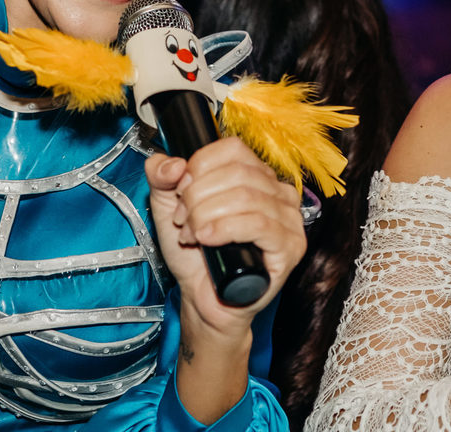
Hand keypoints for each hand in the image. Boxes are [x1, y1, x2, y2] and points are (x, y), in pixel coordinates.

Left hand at [145, 138, 304, 330]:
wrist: (203, 301)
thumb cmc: (194, 256)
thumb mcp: (168, 208)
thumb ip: (160, 176)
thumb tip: (173, 163)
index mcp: (256, 175)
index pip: (233, 149)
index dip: (200, 166)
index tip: (181, 190)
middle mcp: (278, 192)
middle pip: (237, 172)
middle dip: (198, 196)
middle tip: (182, 219)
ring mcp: (288, 219)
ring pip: (246, 197)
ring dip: (206, 215)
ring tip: (192, 235)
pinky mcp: (290, 247)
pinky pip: (259, 224)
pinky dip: (225, 229)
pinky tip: (207, 239)